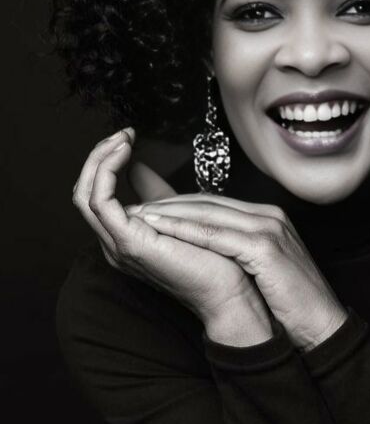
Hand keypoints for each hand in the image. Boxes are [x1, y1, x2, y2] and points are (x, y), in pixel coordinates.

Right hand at [71, 129, 273, 344]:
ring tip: (122, 138)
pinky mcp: (129, 243)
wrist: (230, 290)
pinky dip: (106, 172)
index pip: (97, 196)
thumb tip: (139, 166)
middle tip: (123, 133)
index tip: (128, 137)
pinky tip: (124, 152)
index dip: (106, 163)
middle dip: (100, 157)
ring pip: (86, 195)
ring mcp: (118, 245)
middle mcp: (115, 243)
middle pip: (85, 193)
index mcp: (126, 237)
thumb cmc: (214, 258)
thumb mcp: (179, 216)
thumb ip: (157, 195)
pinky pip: (100, 202)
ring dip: (100, 160)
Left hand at [126, 195, 348, 351]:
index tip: (146, 210)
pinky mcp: (264, 247)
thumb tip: (203, 252)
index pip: (213, 204)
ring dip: (168, 213)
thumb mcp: (261, 269)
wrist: (321, 325)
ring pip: (207, 213)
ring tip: (135, 215)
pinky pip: (216, 235)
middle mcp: (267, 216)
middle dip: (167, 204)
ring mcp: (267, 228)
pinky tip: (158, 230)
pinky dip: (184, 230)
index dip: (177, 205)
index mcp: (266, 218)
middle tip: (132, 207)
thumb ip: (236, 251)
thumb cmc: (289, 303)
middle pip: (207, 202)